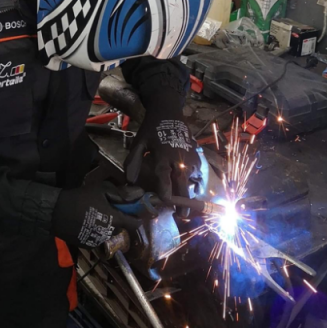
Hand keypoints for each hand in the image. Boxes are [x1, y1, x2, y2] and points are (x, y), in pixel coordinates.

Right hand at [52, 182, 145, 248]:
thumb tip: (137, 193)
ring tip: (95, 216)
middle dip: (118, 219)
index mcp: (115, 220)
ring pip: (109, 233)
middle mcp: (109, 233)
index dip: (136, 216)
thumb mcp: (101, 189)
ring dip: (107, 226)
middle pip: (121, 227)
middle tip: (108, 209)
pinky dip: (96, 232)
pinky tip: (87, 223)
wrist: (57, 212)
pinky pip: (98, 238)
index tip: (132, 210)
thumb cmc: (81, 198)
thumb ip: (120, 193)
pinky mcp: (88, 245)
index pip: (135, 223)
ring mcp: (98, 241)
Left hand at [124, 94, 198, 210]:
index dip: (165, 191)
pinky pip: (197, 173)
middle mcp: (178, 158)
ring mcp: (190, 157)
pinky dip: (194, 181)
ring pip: (192, 180)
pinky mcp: (196, 155)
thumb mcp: (139, 142)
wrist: (168, 111)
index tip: (166, 202)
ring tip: (186, 204)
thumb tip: (129, 182)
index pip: (164, 176)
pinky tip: (189, 186)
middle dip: (183, 200)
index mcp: (162, 155)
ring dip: (188, 192)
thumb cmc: (152, 128)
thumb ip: (133, 161)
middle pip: (182, 183)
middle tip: (183, 216)